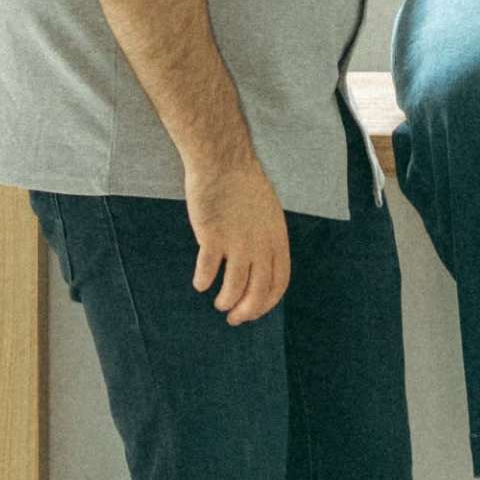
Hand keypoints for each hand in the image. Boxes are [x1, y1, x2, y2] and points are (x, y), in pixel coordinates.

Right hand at [186, 158, 290, 325]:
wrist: (223, 161)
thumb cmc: (244, 185)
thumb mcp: (269, 214)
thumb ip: (267, 240)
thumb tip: (260, 266)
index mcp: (277, 240)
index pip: (279, 283)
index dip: (267, 303)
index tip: (254, 311)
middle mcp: (260, 245)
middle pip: (258, 291)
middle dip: (247, 311)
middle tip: (234, 319)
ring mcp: (236, 242)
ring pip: (234, 287)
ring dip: (226, 301)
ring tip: (218, 304)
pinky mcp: (212, 236)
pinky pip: (207, 270)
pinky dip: (203, 281)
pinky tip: (199, 284)